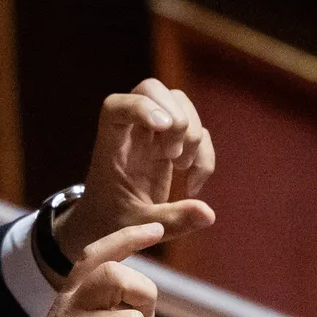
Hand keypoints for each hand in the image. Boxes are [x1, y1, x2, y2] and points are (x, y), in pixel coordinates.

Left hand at [56, 79, 216, 260]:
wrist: (108, 224)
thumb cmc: (111, 222)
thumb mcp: (137, 228)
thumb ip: (171, 220)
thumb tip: (209, 214)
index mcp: (111, 145)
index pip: (117, 106)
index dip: (141, 106)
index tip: (164, 127)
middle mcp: (131, 131)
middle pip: (152, 89)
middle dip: (175, 116)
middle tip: (172, 156)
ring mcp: (152, 134)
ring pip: (179, 102)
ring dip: (192, 133)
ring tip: (181, 167)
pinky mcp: (171, 144)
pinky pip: (197, 131)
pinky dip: (203, 155)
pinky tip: (193, 186)